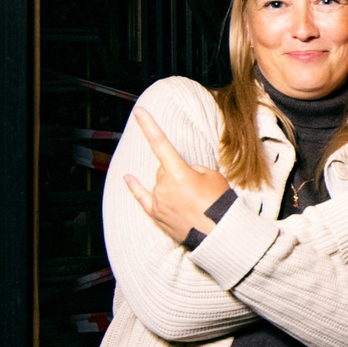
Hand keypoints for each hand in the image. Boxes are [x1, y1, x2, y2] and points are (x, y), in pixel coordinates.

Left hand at [123, 107, 230, 244]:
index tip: (139, 111)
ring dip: (172, 185)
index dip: (149, 125)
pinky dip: (135, 187)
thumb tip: (183, 173)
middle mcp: (163, 185)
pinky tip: (128, 178)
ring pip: (160, 183)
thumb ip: (194, 169)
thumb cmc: (219, 204)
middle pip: (164, 168)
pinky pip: (142, 197)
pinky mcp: (157, 215)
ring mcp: (158, 201)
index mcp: (178, 173)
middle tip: (198, 188)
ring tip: (192, 201)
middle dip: (178, 172)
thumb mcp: (213, 177)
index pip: (160, 143)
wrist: (219, 234)